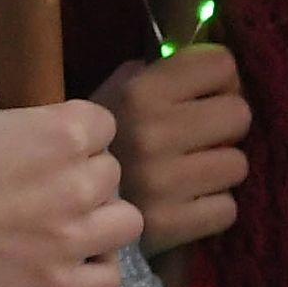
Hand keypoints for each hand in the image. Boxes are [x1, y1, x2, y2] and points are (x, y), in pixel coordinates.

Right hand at [0, 25, 138, 286]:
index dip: (76, 133)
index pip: (102, 124)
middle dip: (84, 176)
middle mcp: (82, 184)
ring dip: (102, 222)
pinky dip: (96, 271)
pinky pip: (109, 279)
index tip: (46, 144)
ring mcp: (74, 238)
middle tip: (44, 184)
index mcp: (66, 132)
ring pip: (125, 223)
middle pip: (111, 173)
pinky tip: (71, 261)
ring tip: (68, 223)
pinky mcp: (60, 284)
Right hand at [97, 45, 250, 250]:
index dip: (220, 78)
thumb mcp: (107, 97)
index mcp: (139, 93)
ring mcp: (163, 182)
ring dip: (218, 170)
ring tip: (189, 173)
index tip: (207, 93)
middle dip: (224, 126)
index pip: (221, 64)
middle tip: (201, 137)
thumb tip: (207, 61)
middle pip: (239, 114)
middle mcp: (153, 133)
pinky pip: (226, 210)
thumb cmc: (88, 148)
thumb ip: (152, 75)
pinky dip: (210, 209)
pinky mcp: (169, 225)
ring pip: (237, 165)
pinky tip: (184, 203)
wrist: (48, 212)